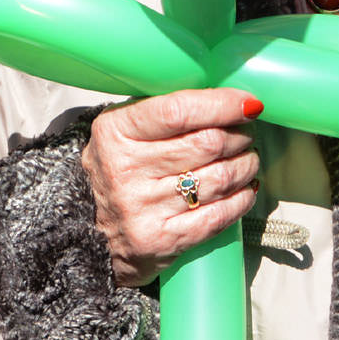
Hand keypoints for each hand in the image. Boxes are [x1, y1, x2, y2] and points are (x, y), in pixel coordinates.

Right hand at [82, 89, 263, 287]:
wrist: (88, 231)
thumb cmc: (121, 168)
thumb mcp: (124, 130)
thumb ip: (165, 110)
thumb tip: (227, 98)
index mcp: (114, 132)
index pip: (178, 111)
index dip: (222, 105)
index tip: (250, 104)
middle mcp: (124, 171)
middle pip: (208, 144)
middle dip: (241, 136)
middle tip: (247, 134)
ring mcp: (142, 209)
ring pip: (220, 178)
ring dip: (246, 165)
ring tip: (248, 159)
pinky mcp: (160, 241)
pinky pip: (219, 216)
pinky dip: (242, 199)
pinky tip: (245, 189)